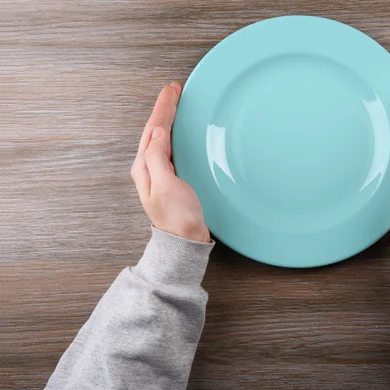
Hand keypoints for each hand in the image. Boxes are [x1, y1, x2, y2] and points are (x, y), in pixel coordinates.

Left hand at [130, 82, 209, 242]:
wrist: (185, 240)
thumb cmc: (177, 217)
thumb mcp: (166, 185)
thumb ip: (157, 157)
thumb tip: (156, 131)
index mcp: (144, 166)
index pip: (153, 129)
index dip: (163, 107)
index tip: (172, 90)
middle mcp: (149, 167)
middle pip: (155, 129)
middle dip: (164, 108)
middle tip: (174, 89)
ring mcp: (160, 172)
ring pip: (161, 136)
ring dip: (168, 118)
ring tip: (175, 103)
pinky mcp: (172, 177)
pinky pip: (170, 147)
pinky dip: (174, 132)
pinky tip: (178, 131)